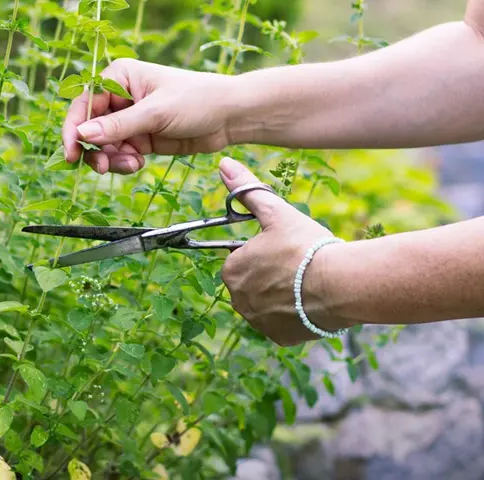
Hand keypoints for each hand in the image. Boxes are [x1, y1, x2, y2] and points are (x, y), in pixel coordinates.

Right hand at [62, 59, 234, 174]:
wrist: (229, 117)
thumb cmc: (196, 100)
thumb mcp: (155, 113)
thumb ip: (118, 126)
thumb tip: (81, 134)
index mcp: (120, 77)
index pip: (84, 103)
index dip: (74, 128)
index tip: (72, 152)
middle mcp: (121, 97)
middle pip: (90, 128)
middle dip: (95, 149)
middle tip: (102, 167)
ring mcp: (130, 120)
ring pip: (104, 146)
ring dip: (112, 159)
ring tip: (132, 164)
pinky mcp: (141, 139)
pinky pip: (121, 154)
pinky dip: (124, 163)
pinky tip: (139, 163)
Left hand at [219, 157, 350, 345]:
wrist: (340, 284)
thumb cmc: (306, 246)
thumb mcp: (276, 212)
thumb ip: (248, 190)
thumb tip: (224, 165)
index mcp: (231, 271)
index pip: (242, 259)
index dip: (264, 253)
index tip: (284, 250)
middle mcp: (238, 300)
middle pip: (253, 283)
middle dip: (270, 275)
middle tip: (297, 266)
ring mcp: (258, 322)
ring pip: (266, 303)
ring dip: (281, 295)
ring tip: (305, 284)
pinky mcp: (279, 337)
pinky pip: (282, 324)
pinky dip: (293, 315)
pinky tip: (309, 303)